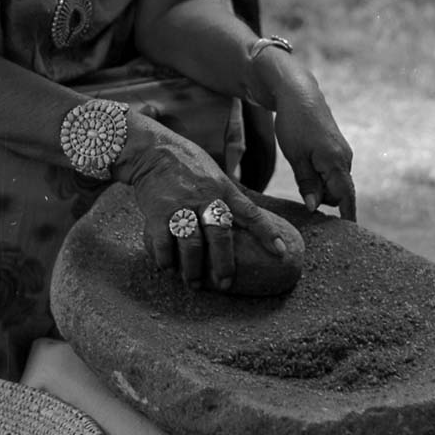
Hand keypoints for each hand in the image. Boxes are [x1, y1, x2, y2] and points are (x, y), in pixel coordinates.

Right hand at [124, 125, 295, 289]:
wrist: (154, 150)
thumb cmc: (188, 165)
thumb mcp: (216, 175)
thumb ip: (229, 197)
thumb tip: (250, 221)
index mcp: (223, 189)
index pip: (250, 212)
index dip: (267, 232)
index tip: (280, 252)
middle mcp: (204, 197)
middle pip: (219, 234)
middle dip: (224, 263)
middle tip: (225, 284)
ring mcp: (181, 204)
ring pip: (191, 243)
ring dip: (193, 268)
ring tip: (194, 283)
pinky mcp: (158, 211)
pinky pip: (163, 241)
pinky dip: (166, 258)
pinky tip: (168, 268)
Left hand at [272, 76, 355, 220]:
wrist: (299, 93)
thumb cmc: (294, 124)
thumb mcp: (295, 156)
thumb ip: (307, 183)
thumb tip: (316, 208)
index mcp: (335, 163)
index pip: (346, 198)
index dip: (347, 218)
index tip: (351, 237)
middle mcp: (344, 159)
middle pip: (338, 194)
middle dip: (323, 200)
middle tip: (300, 196)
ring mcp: (342, 153)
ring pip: (333, 183)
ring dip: (320, 187)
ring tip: (300, 173)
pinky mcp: (336, 149)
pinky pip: (332, 172)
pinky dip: (321, 177)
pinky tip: (305, 168)